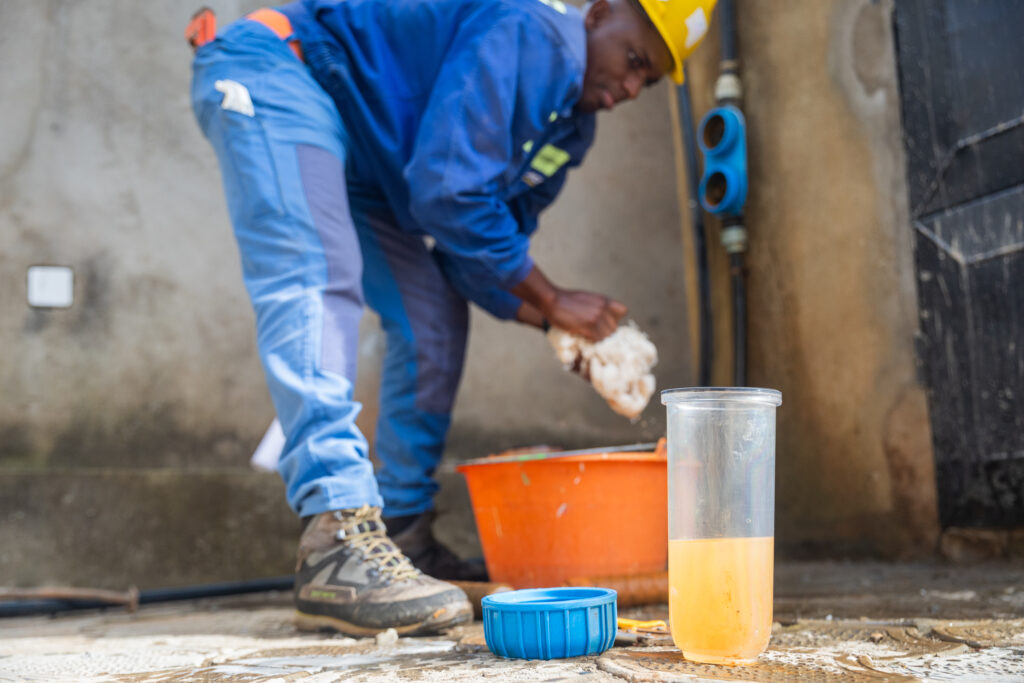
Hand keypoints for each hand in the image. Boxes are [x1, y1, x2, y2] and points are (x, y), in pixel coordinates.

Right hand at [510, 264, 626, 340]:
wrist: (552, 300)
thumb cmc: (565, 300)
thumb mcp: (587, 298)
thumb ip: (597, 306)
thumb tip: (602, 318)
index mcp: (604, 300)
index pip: (623, 311)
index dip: (615, 319)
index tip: (607, 323)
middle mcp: (603, 308)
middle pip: (614, 327)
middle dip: (606, 333)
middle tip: (595, 335)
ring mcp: (597, 318)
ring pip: (607, 336)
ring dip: (600, 340)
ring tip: (590, 339)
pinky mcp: (589, 327)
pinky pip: (598, 340)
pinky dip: (593, 343)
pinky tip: (586, 341)